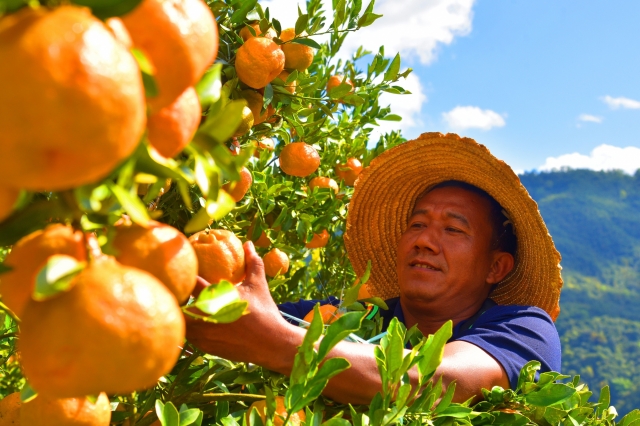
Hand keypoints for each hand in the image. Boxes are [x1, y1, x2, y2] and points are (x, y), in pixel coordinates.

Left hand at [185, 242, 300, 367]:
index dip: (185, 277)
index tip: (183, 272)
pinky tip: (200, 324)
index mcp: (216, 298)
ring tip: (187, 307)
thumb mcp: (258, 284)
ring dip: (184, 316)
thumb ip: (252, 262)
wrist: (271, 343)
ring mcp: (204, 334)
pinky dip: (192, 330)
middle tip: (181, 292)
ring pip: (183, 323)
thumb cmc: (265, 311)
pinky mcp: (206, 347)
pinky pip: (191, 337)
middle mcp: (206, 317)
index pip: (191, 284)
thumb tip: (248, 243)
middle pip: (179, 306)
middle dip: (179, 299)